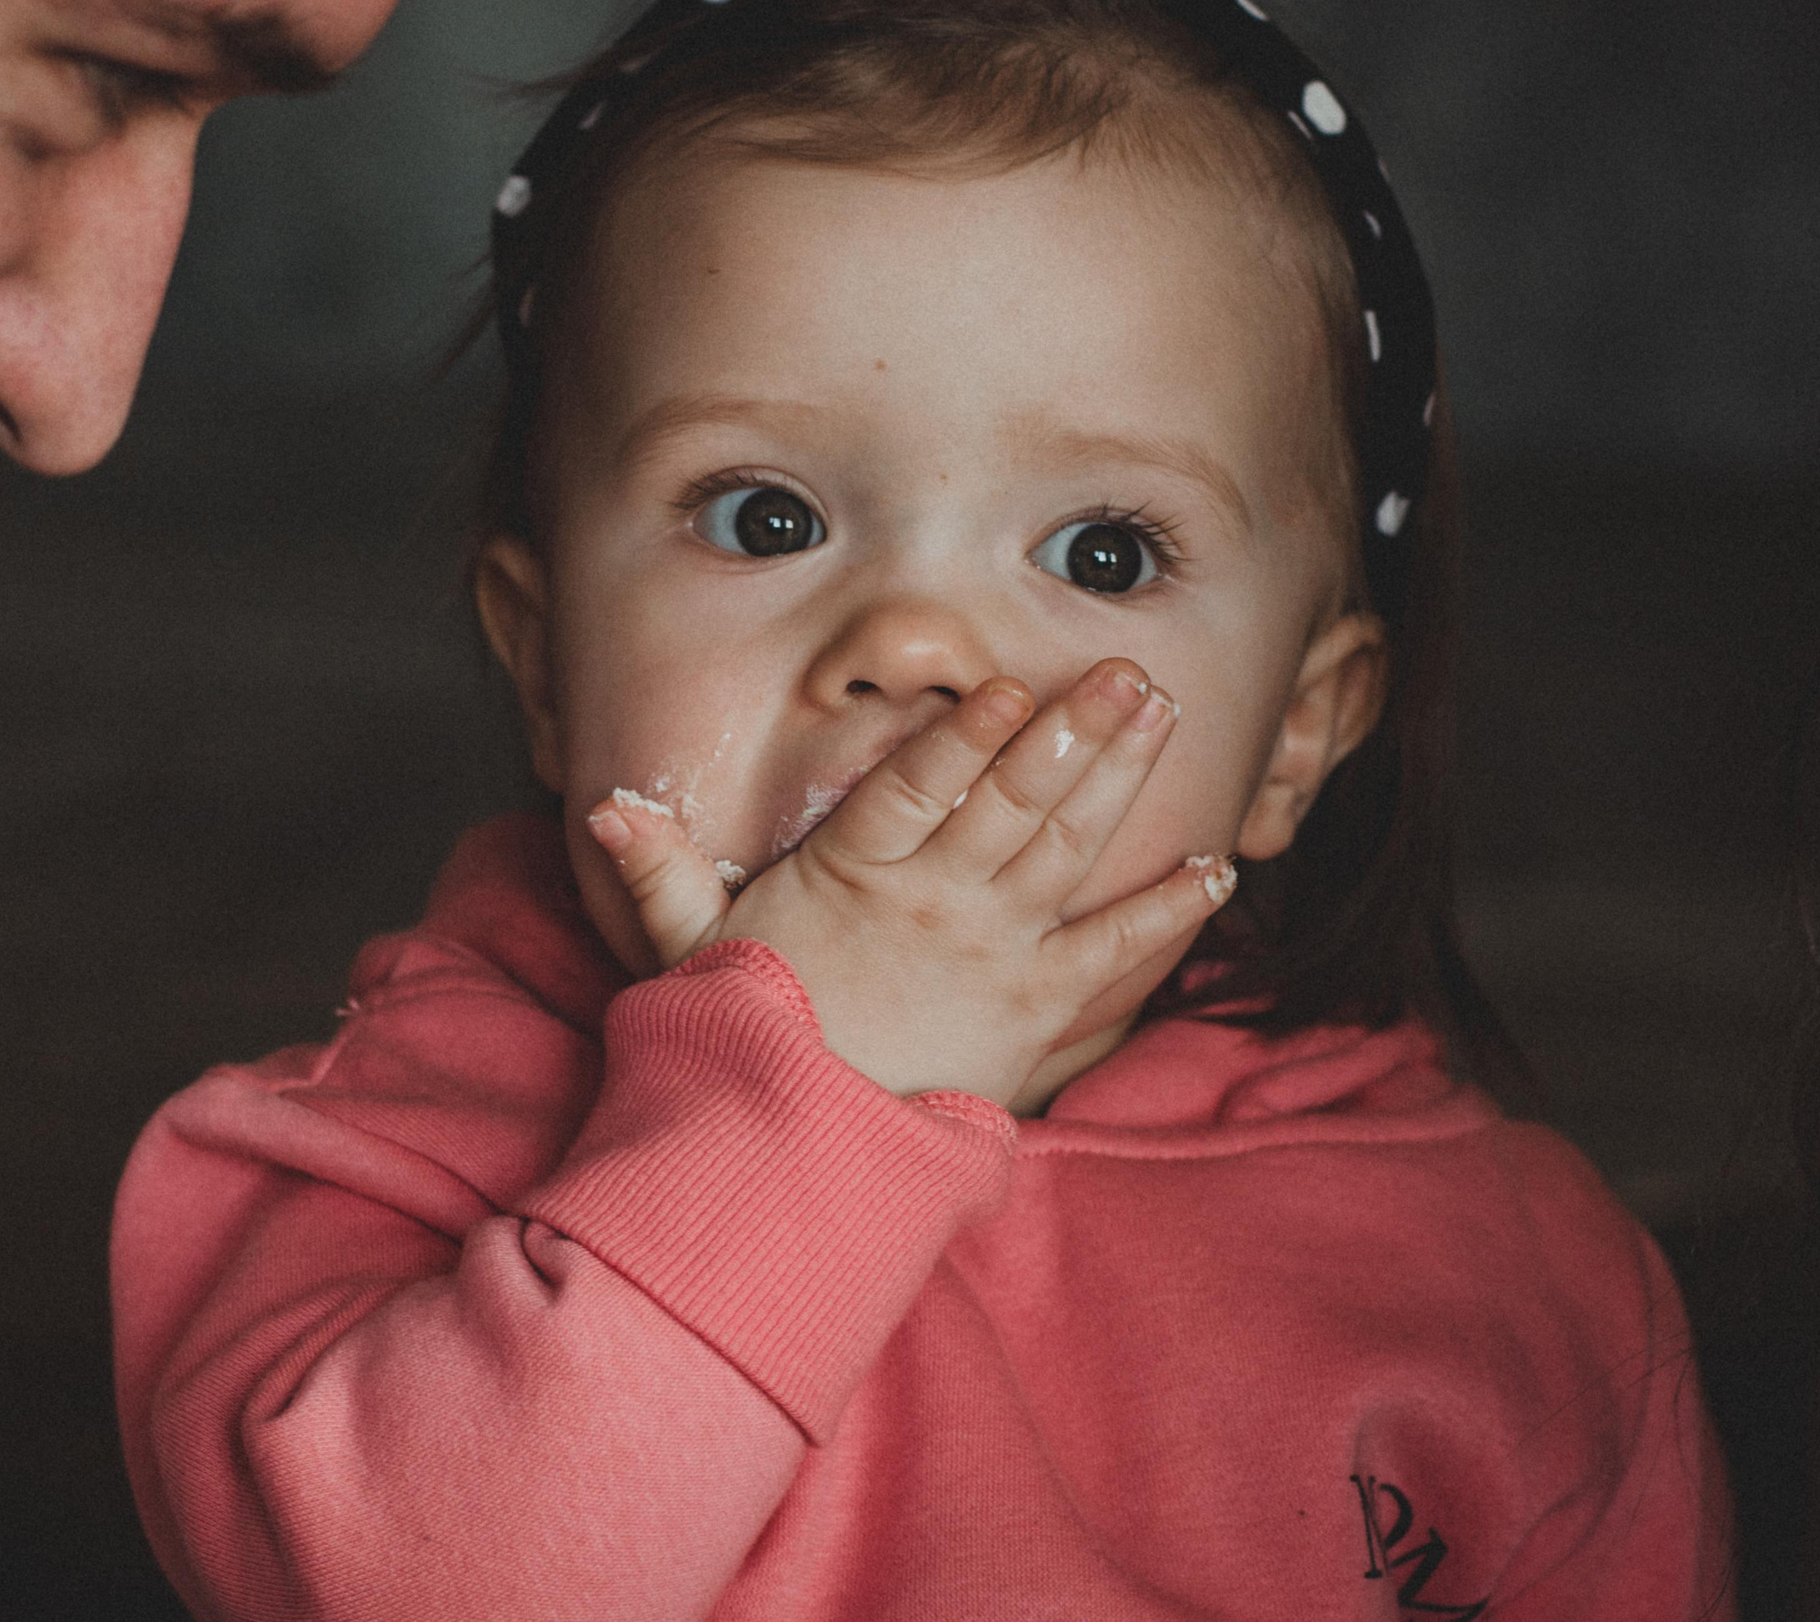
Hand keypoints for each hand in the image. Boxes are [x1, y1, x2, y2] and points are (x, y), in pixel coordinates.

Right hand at [584, 662, 1233, 1110]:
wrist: (801, 1147)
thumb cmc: (752, 1032)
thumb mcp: (689, 948)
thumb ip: (659, 869)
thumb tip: (604, 803)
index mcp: (853, 878)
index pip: (912, 796)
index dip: (959, 742)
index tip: (1002, 692)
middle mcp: (934, 907)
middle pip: (1011, 805)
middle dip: (1071, 733)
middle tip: (1123, 672)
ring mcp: (995, 955)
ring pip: (1066, 851)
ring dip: (1119, 780)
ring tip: (1160, 712)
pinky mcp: (1040, 1009)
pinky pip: (1116, 952)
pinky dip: (1169, 910)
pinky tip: (1215, 865)